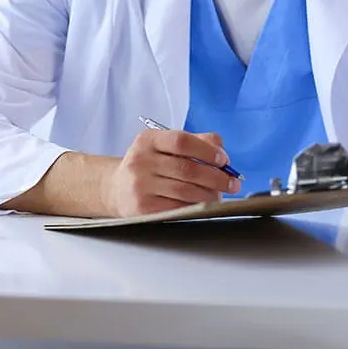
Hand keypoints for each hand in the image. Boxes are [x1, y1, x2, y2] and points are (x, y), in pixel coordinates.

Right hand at [104, 129, 239, 216]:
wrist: (115, 189)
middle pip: (187, 169)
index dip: (207, 150)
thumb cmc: (148, 166)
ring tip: (219, 196)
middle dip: (216, 177)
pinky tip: (202, 205)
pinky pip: (177, 208)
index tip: (223, 160)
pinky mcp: (142, 208)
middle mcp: (141, 161)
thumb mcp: (163, 146)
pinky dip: (195, 207)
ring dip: (210, 195)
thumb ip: (194, 141)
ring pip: (186, 191)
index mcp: (147, 140)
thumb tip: (220, 147)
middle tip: (232, 183)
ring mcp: (140, 185)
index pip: (181, 141)